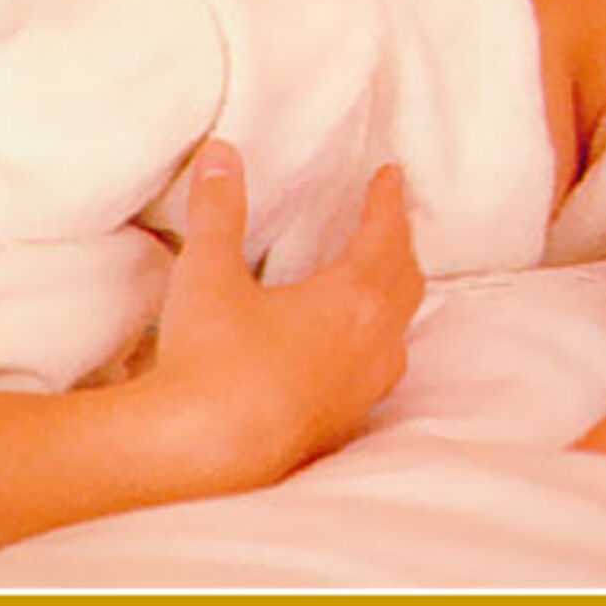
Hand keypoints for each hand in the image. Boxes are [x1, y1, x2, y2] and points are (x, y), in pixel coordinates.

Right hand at [147, 141, 422, 489]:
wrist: (201, 453)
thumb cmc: (212, 357)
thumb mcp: (209, 271)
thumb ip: (218, 208)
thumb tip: (221, 152)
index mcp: (352, 301)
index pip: (384, 237)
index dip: (387, 202)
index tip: (391, 175)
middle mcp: (370, 348)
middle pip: (405, 284)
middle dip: (399, 245)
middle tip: (388, 217)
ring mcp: (358, 394)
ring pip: (397, 334)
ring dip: (394, 298)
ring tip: (378, 280)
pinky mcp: (338, 427)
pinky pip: (377, 374)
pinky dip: (375, 343)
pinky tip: (347, 351)